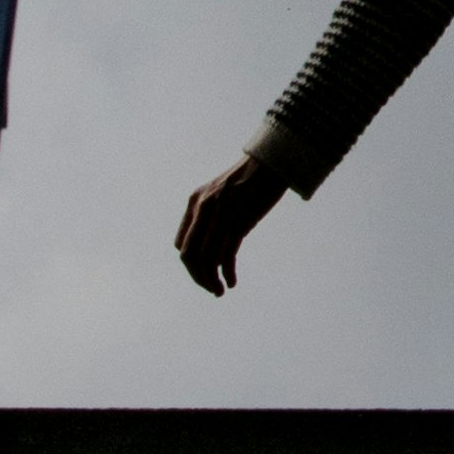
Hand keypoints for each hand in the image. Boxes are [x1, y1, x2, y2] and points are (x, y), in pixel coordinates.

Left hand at [177, 155, 292, 295]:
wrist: (272, 162)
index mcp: (195, 201)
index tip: (205, 272)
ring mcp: (219, 216)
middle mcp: (203, 209)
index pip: (181, 243)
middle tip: (211, 289)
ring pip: (206, 260)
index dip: (190, 263)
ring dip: (211, 281)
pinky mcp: (238, 222)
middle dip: (198, 277)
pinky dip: (227, 274)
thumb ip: (211, 211)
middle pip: (189, 256)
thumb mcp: (222, 191)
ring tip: (220, 291)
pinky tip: (232, 282)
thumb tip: (211, 240)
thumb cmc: (252, 177)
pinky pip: (225, 257)